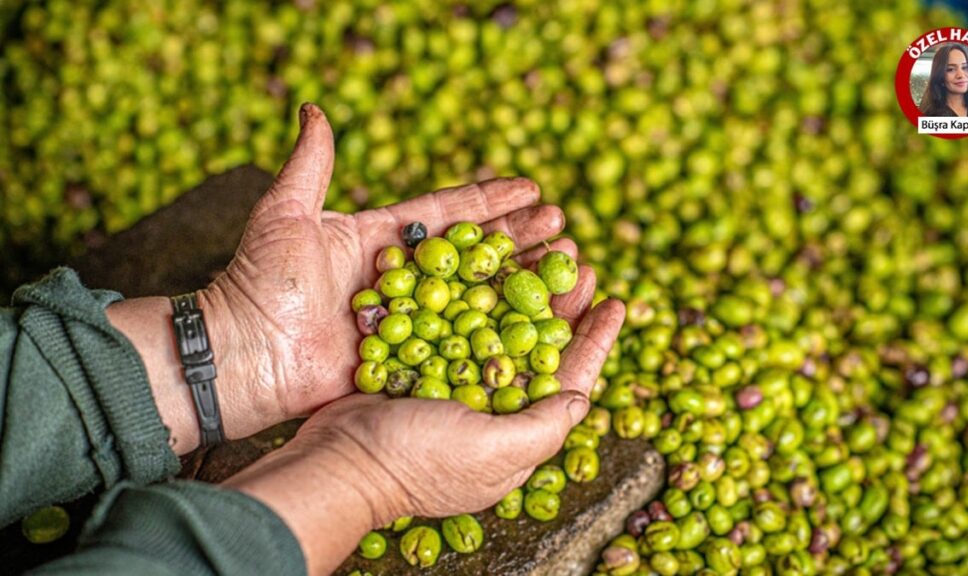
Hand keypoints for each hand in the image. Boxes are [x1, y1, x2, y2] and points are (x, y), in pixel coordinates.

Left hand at [110, 103, 574, 452]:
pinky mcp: (410, 361)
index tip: (533, 189)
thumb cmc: (258, 282)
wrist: (243, 353)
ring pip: (477, 299)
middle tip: (564, 230)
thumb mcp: (284, 215)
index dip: (492, 201)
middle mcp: (404, 280)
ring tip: (565, 270)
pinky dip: (501, 339)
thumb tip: (315, 110)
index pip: (449, 214)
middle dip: (521, 241)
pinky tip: (539, 330)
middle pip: (475, 255)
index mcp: (382, 240)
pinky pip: (461, 347)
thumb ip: (309, 166)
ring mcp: (411, 322)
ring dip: (522, 285)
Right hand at [224, 294, 624, 575]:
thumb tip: (580, 397)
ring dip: (521, 285)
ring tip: (538, 248)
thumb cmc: (417, 460)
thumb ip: (543, 425)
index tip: (616, 301)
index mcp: (516, 430)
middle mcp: (490, 406)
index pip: (569, 379)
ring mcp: (454, 383)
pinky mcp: (418, 362)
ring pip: (499, 323)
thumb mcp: (493, 451)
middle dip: (559, 300)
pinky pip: (454, 318)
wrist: (336, 460)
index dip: (596, 340)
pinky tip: (482, 259)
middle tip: (574, 259)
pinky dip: (472, 288)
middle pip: (537, 343)